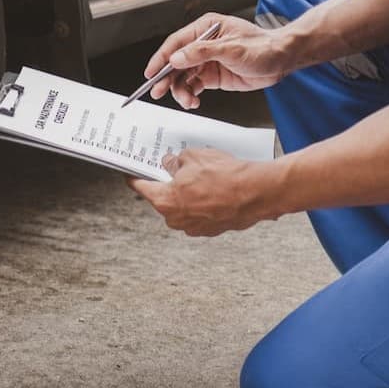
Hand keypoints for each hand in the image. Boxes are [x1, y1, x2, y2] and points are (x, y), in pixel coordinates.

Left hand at [127, 149, 285, 236]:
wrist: (257, 192)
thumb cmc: (225, 176)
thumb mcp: (193, 157)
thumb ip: (176, 162)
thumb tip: (171, 164)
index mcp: (165, 201)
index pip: (141, 188)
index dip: (136, 178)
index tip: (131, 174)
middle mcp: (177, 219)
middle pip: (164, 199)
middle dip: (169, 185)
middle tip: (176, 170)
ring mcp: (195, 227)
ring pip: (184, 207)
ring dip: (188, 195)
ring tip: (203, 177)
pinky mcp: (212, 230)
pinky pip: (201, 214)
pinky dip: (204, 203)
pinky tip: (215, 189)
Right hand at [144, 13, 292, 108]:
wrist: (282, 60)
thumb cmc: (263, 47)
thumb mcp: (231, 48)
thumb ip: (202, 52)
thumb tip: (177, 58)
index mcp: (205, 28)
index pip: (176, 43)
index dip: (161, 58)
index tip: (150, 73)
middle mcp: (202, 44)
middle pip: (175, 62)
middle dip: (166, 78)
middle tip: (158, 91)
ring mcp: (206, 61)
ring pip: (182, 77)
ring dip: (180, 90)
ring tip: (187, 101)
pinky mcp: (212, 76)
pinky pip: (193, 86)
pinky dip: (190, 95)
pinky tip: (193, 101)